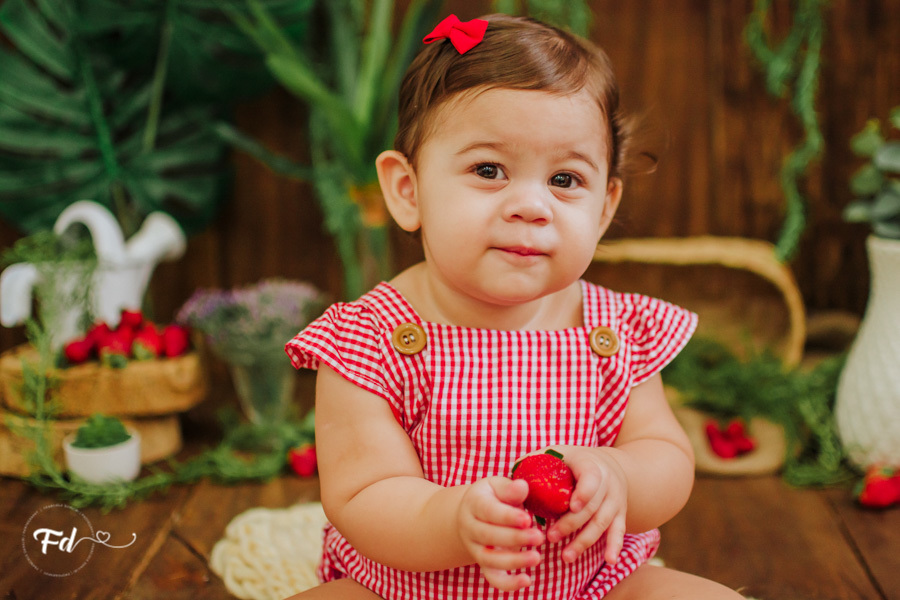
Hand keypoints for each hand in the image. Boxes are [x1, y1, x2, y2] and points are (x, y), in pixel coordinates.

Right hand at [456, 477, 544, 590]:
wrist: (473, 515)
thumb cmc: (493, 497)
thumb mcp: (498, 486)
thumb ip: (510, 488)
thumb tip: (522, 487)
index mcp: (474, 503)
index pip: (488, 511)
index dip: (507, 517)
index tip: (527, 519)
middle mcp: (470, 527)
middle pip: (488, 536)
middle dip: (514, 538)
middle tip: (538, 536)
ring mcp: (475, 548)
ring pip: (489, 559)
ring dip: (513, 561)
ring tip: (536, 557)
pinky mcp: (484, 564)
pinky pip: (493, 578)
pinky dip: (508, 584)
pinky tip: (526, 580)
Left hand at [544, 447, 627, 564]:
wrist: (609, 466)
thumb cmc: (574, 461)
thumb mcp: (559, 453)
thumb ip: (537, 461)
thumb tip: (513, 474)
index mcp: (591, 465)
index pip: (591, 478)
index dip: (584, 492)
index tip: (572, 506)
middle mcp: (607, 483)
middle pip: (592, 507)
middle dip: (571, 524)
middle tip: (551, 537)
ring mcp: (615, 501)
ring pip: (602, 523)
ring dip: (584, 541)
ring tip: (566, 556)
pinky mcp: (620, 515)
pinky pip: (619, 532)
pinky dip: (615, 546)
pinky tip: (609, 561)